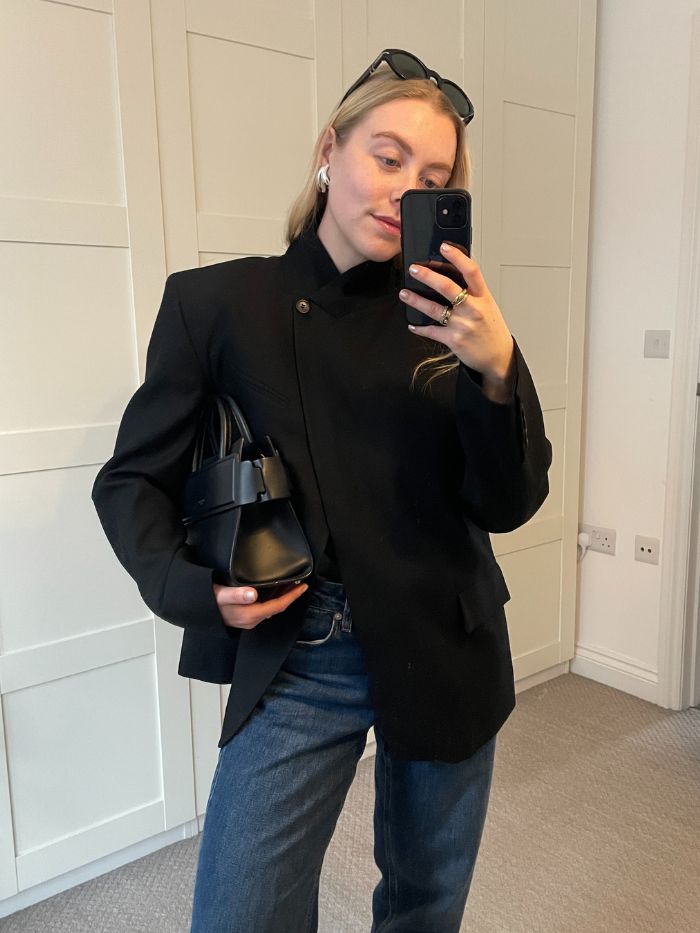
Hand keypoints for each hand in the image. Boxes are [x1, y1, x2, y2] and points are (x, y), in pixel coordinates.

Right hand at [213, 581, 308, 629]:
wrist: (196, 610)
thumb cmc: (209, 601)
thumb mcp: (222, 594)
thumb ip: (237, 594)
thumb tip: (252, 594)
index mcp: (250, 614)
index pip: (278, 606)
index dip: (292, 596)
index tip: (303, 587)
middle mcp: (252, 620)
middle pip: (277, 607)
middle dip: (289, 595)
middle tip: (300, 582)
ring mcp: (248, 620)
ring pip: (271, 607)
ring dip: (281, 596)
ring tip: (290, 583)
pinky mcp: (244, 617)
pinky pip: (264, 608)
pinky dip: (272, 598)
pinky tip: (273, 589)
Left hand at [400, 242, 514, 401]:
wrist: (497, 357)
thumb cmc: (492, 330)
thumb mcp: (488, 306)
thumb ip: (473, 292)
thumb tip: (452, 276)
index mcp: (483, 297)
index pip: (471, 271)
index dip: (457, 257)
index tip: (444, 247)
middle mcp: (473, 309)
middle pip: (447, 287)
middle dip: (428, 276)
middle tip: (414, 269)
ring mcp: (462, 324)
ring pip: (434, 309)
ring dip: (416, 300)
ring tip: (404, 293)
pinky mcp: (453, 340)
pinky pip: (431, 331)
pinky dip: (420, 328)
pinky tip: (413, 324)